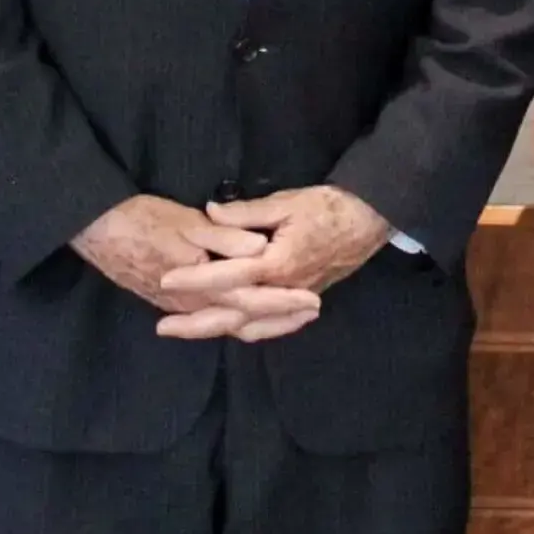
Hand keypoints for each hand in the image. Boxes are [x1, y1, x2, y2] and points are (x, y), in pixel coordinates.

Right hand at [72, 196, 312, 338]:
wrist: (95, 230)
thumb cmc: (141, 220)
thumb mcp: (187, 222)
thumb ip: (225, 237)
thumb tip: (260, 249)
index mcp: (201, 283)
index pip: (251, 299)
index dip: (283, 301)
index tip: (311, 299)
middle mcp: (192, 303)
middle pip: (243, 320)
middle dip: (279, 318)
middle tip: (310, 312)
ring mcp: (178, 307)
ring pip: (226, 325)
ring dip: (259, 323)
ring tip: (287, 318)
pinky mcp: (168, 303)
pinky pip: (208, 321)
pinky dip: (233, 322)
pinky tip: (244, 317)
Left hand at [152, 185, 391, 341]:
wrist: (370, 219)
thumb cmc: (328, 207)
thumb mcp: (286, 203)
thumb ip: (246, 213)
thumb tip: (210, 213)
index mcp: (277, 264)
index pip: (228, 277)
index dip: (195, 279)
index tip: (166, 279)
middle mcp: (284, 290)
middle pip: (234, 315)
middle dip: (196, 323)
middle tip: (163, 326)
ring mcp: (294, 300)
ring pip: (251, 326)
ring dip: (217, 330)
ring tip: (187, 331)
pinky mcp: (302, 300)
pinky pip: (271, 325)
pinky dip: (249, 330)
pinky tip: (232, 329)